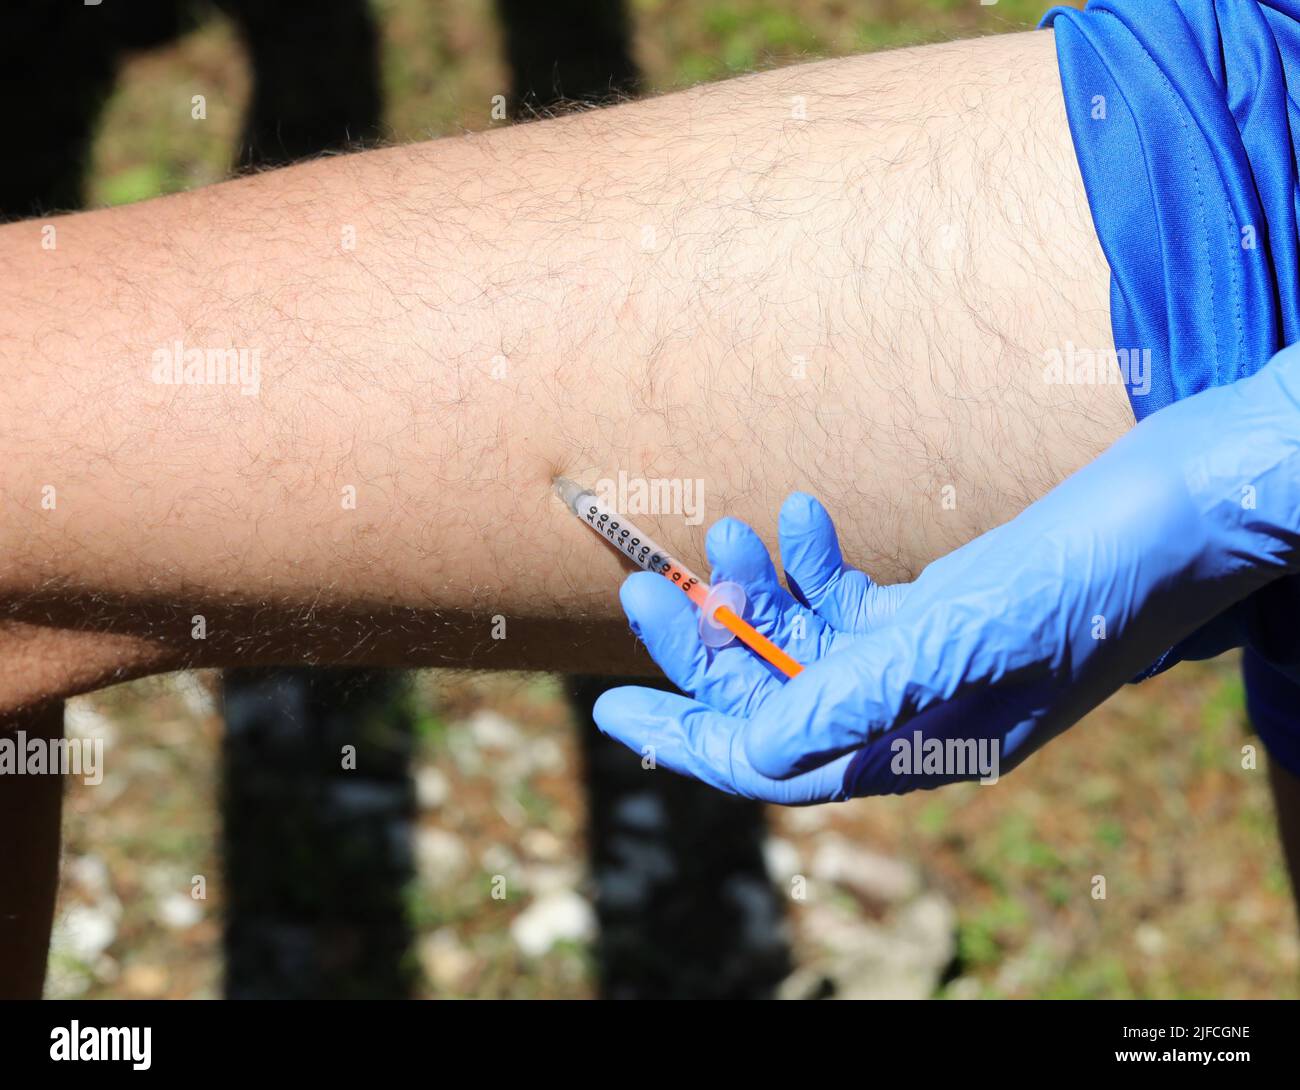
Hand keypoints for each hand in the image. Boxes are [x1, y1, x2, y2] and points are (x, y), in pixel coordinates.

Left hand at [593, 346, 1299, 801]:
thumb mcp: (952, 646)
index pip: (777, 763)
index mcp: (917, 749)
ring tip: (729, 533)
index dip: (691, 739)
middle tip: (645, 589)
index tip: (613, 708)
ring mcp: (923, 661)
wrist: (1175, 512)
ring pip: (806, 642)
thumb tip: (745, 753)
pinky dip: (816, 561)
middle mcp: (912, 715)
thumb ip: (844, 702)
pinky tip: (804, 512)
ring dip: (759, 592)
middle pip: (777, 696)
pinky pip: (849, 599)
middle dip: (709, 646)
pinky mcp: (936, 609)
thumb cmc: (1076, 582)